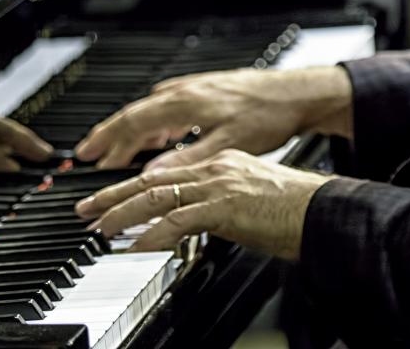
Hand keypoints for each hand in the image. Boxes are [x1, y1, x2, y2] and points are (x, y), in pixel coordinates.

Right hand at [74, 66, 352, 169]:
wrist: (295, 93)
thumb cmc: (267, 115)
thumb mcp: (226, 145)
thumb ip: (186, 159)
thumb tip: (151, 175)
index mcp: (186, 102)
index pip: (134, 121)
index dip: (109, 141)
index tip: (89, 158)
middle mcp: (187, 91)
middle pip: (137, 112)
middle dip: (111, 134)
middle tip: (89, 154)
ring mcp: (197, 88)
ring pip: (153, 108)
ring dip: (133, 128)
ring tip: (117, 149)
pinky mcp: (209, 90)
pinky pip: (170, 105)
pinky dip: (155, 120)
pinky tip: (161, 133)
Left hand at [75, 149, 330, 260]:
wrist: (325, 209)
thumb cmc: (297, 210)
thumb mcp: (250, 201)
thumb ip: (220, 205)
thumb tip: (194, 223)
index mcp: (224, 163)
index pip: (168, 173)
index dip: (133, 186)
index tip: (109, 199)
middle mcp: (218, 167)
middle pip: (154, 179)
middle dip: (114, 195)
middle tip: (85, 209)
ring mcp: (221, 184)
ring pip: (158, 195)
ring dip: (123, 213)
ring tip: (100, 228)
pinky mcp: (227, 205)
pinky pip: (179, 219)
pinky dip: (152, 234)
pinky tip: (136, 247)